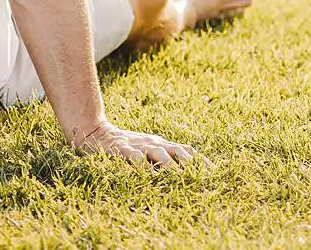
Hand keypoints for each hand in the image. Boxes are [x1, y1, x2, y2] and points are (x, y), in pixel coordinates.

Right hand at [73, 120, 198, 167]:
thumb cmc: (125, 146)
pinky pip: (133, 156)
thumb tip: (186, 174)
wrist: (95, 132)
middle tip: (204, 178)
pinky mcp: (120, 149)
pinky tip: (146, 174)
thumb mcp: (146, 149)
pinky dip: (141, 165)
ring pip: (159, 153)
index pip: (187, 151)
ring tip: (180, 176)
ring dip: (170, 165)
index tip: (216, 174)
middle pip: (178, 151)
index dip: (201, 162)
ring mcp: (138, 145)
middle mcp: (153, 143)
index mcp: (161, 144)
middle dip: (191, 163)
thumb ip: (164, 158)